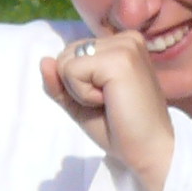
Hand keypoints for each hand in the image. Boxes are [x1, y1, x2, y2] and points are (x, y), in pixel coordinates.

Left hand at [42, 31, 176, 187]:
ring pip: (65, 62)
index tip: (106, 100)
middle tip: (108, 103)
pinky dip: (82, 95)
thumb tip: (43, 60)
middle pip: (65, 55)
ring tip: (110, 102)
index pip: (71, 54)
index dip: (75, 85)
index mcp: (121, 45)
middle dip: (75, 86)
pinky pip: (71, 72)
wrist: (148, 151)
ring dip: (79, 91)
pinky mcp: (119, 59)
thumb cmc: (119, 130)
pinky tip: (109, 102)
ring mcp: (124, 46)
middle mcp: (125, 38)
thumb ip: (59, 82)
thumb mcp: (80, 102)